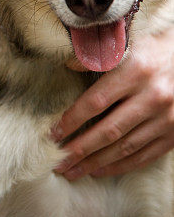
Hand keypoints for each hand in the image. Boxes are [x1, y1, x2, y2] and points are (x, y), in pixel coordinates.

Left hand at [52, 27, 173, 179]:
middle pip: (108, 130)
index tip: (53, 134)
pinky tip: (100, 170)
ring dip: (95, 163)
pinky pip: (144, 156)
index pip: (96, 102)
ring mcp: (166, 118)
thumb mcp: (129, 45)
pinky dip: (120, 166)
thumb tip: (68, 66)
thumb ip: (99, 59)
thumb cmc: (156, 50)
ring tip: (73, 170)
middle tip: (58, 161)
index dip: (71, 120)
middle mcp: (153, 96)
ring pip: (125, 148)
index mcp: (137, 71)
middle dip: (79, 150)